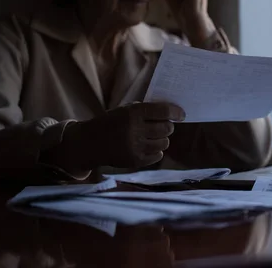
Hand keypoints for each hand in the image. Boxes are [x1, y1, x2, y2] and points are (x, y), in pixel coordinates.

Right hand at [49, 102, 185, 172]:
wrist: (89, 143)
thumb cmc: (111, 123)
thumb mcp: (124, 111)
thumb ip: (144, 111)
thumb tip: (170, 113)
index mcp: (132, 113)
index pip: (163, 111)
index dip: (176, 112)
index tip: (182, 115)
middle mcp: (134, 129)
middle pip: (166, 128)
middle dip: (168, 127)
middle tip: (164, 126)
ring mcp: (135, 146)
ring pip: (164, 143)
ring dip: (162, 139)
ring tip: (152, 137)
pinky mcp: (135, 160)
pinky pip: (157, 155)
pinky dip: (156, 151)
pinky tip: (148, 147)